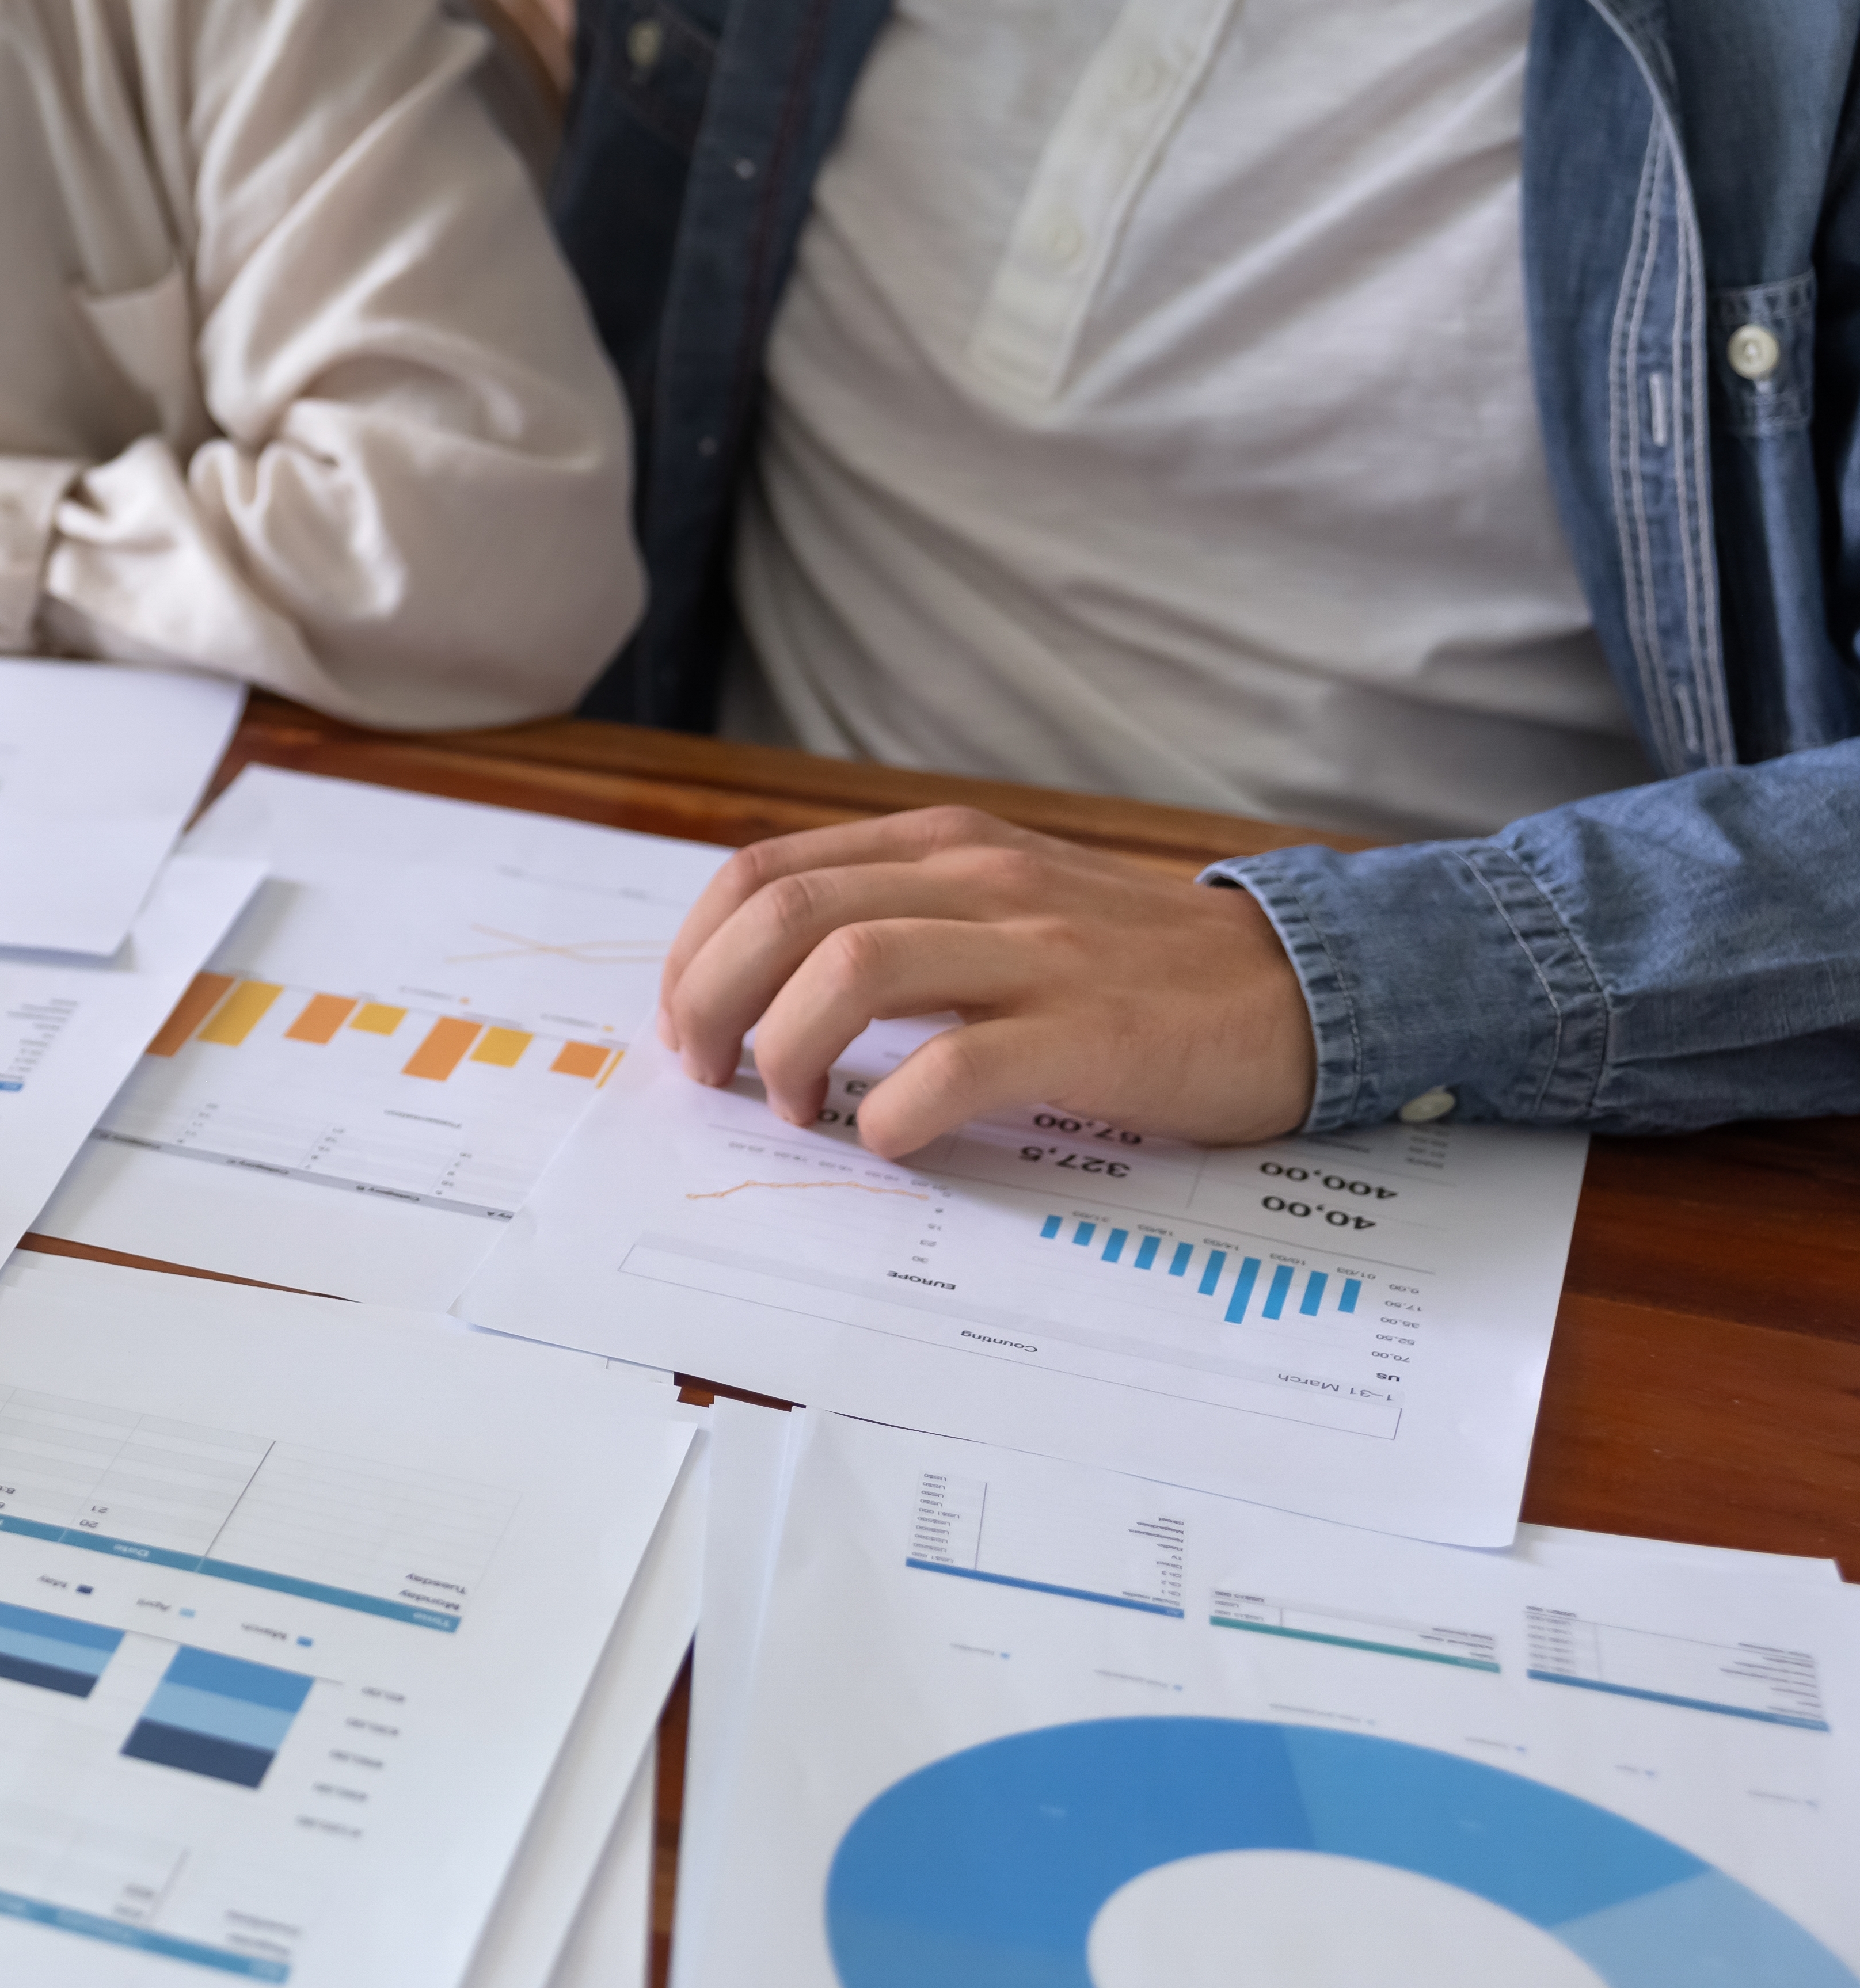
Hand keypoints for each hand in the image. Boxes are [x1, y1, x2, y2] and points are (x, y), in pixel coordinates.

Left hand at [656, 806, 1319, 1159]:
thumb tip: (763, 981)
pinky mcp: (1089, 1034)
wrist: (1301, 987)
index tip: (686, 1021)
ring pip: (850, 970)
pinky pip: (953, 1068)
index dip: (696, 952)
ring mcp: (1036, 954)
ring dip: (787, 1048)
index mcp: (942, 848)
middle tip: (711, 1073)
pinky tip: (889, 1139)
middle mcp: (978, 882)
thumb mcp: (999, 905)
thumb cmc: (1132, 964)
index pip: (766, 873)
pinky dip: (894, 1114)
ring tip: (792, 1106)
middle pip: (785, 916)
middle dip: (712, 999)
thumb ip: (895, 919)